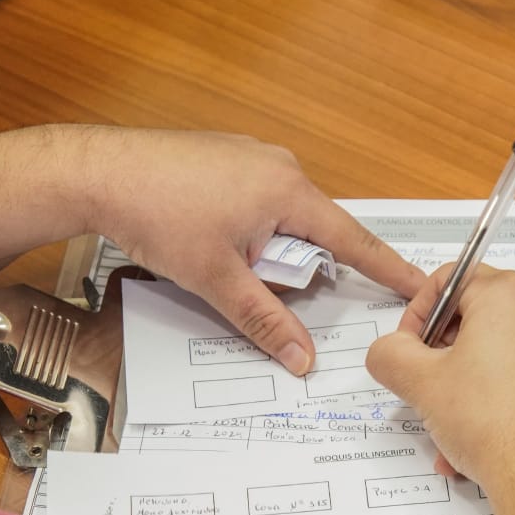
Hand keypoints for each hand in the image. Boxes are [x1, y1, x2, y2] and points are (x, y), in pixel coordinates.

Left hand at [73, 127, 424, 374]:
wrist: (98, 171)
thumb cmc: (157, 212)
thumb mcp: (217, 280)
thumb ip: (265, 320)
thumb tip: (301, 357)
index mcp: (289, 191)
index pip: (353, 239)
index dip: (387, 268)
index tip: (416, 284)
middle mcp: (278, 167)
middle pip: (311, 233)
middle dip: (292, 267)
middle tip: (252, 281)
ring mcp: (252, 158)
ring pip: (280, 220)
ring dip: (263, 250)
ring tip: (218, 257)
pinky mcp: (226, 159)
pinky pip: (256, 203)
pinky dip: (245, 230)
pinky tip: (209, 239)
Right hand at [366, 265, 514, 503]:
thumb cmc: (491, 422)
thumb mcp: (420, 383)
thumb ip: (390, 354)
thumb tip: (389, 351)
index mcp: (510, 295)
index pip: (451, 279)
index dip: (418, 313)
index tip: (407, 348)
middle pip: (477, 316)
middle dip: (441, 354)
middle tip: (423, 386)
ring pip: (497, 354)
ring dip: (463, 387)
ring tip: (444, 430)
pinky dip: (493, 401)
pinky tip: (472, 446)